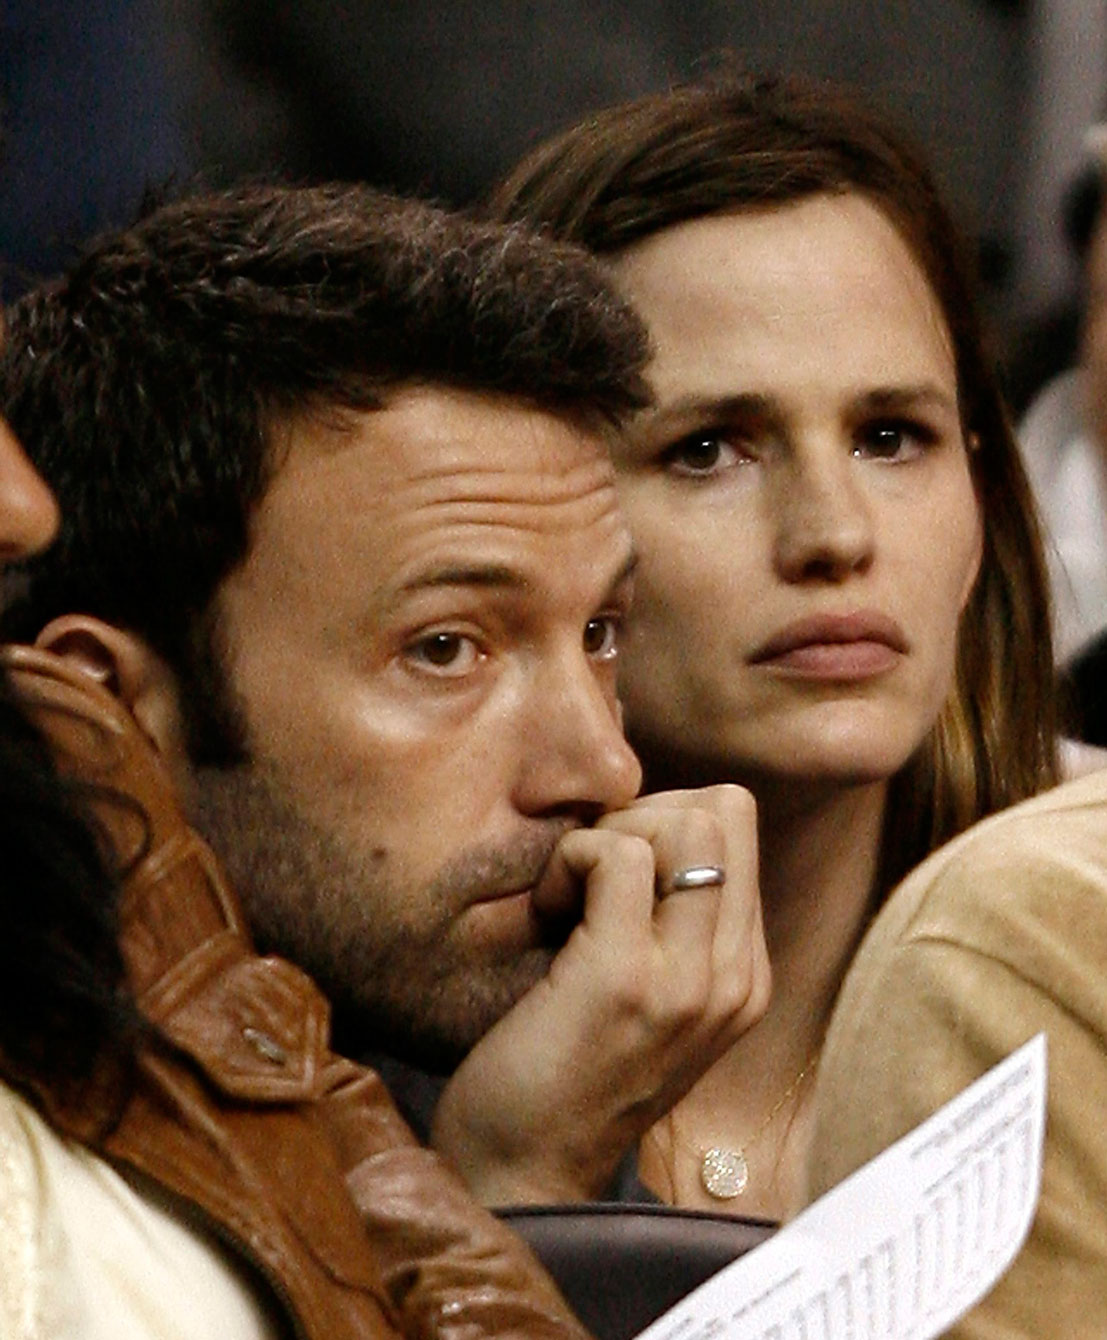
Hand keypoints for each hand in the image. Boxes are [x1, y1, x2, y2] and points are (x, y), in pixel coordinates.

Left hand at [430, 784, 769, 1203]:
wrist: (519, 1171)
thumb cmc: (561, 1071)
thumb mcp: (647, 996)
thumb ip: (672, 923)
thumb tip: (645, 819)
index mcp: (744, 975)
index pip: (737, 829)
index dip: (664, 822)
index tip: (611, 872)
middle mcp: (735, 977)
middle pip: (726, 811)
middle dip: (644, 814)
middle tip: (588, 873)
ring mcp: (689, 981)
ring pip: (689, 821)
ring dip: (610, 835)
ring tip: (568, 897)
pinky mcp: (626, 979)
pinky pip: (619, 852)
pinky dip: (571, 857)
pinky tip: (546, 913)